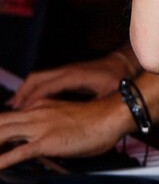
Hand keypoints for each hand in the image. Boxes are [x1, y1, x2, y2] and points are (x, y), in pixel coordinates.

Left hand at [0, 96, 130, 169]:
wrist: (111, 115)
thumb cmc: (96, 119)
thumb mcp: (65, 116)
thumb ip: (50, 124)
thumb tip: (45, 137)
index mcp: (40, 106)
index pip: (9, 116)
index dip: (0, 128)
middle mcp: (35, 113)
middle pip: (0, 122)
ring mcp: (39, 127)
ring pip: (2, 133)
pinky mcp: (46, 142)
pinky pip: (17, 153)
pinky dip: (2, 161)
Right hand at [9, 50, 135, 107]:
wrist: (122, 64)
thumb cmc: (117, 78)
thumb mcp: (109, 93)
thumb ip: (97, 105)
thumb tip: (90, 119)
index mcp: (74, 76)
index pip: (46, 87)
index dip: (33, 99)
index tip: (21, 112)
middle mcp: (65, 71)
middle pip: (35, 79)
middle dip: (21, 93)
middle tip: (11, 110)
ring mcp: (64, 71)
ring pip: (37, 78)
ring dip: (24, 91)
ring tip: (14, 107)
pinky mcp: (65, 74)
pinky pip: (43, 80)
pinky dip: (32, 89)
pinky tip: (28, 102)